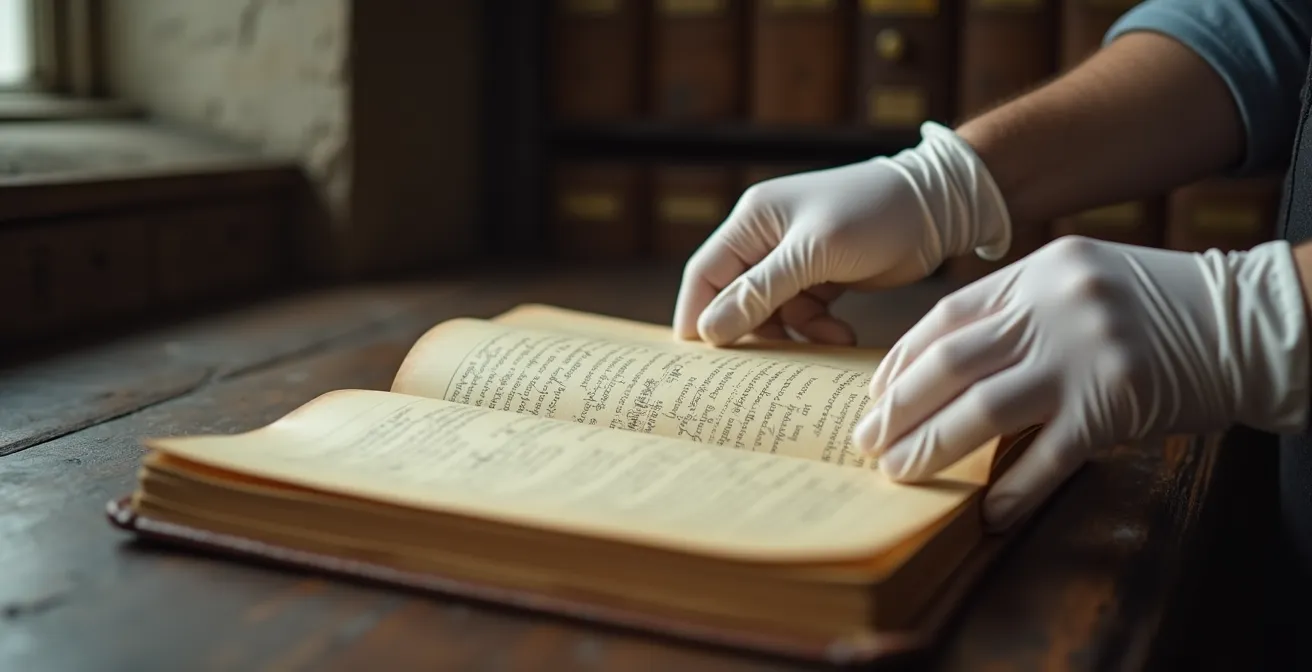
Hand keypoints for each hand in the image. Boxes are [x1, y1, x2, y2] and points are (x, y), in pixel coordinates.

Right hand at [673, 122, 1011, 345]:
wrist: (939, 207)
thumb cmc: (875, 214)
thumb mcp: (814, 253)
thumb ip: (761, 291)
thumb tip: (709, 330)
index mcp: (752, 221)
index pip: (705, 275)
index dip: (697, 318)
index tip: (703, 363)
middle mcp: (765, 240)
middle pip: (734, 298)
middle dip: (749, 332)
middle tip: (760, 369)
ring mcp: (794, 259)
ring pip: (770, 313)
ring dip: (791, 335)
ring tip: (818, 347)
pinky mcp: (821, 276)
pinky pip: (803, 314)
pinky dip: (817, 330)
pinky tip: (841, 337)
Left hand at [853, 236, 1309, 529]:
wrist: (1247, 322)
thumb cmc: (1156, 306)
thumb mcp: (1080, 280)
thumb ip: (1017, 308)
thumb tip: (943, 363)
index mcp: (1038, 272)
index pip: (945, 318)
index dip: (902, 361)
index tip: (875, 395)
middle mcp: (1054, 307)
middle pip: (950, 364)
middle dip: (898, 409)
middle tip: (866, 442)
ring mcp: (1085, 356)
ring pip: (983, 409)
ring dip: (933, 447)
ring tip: (900, 472)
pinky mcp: (1116, 405)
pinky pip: (1049, 456)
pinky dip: (1015, 489)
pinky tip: (988, 513)